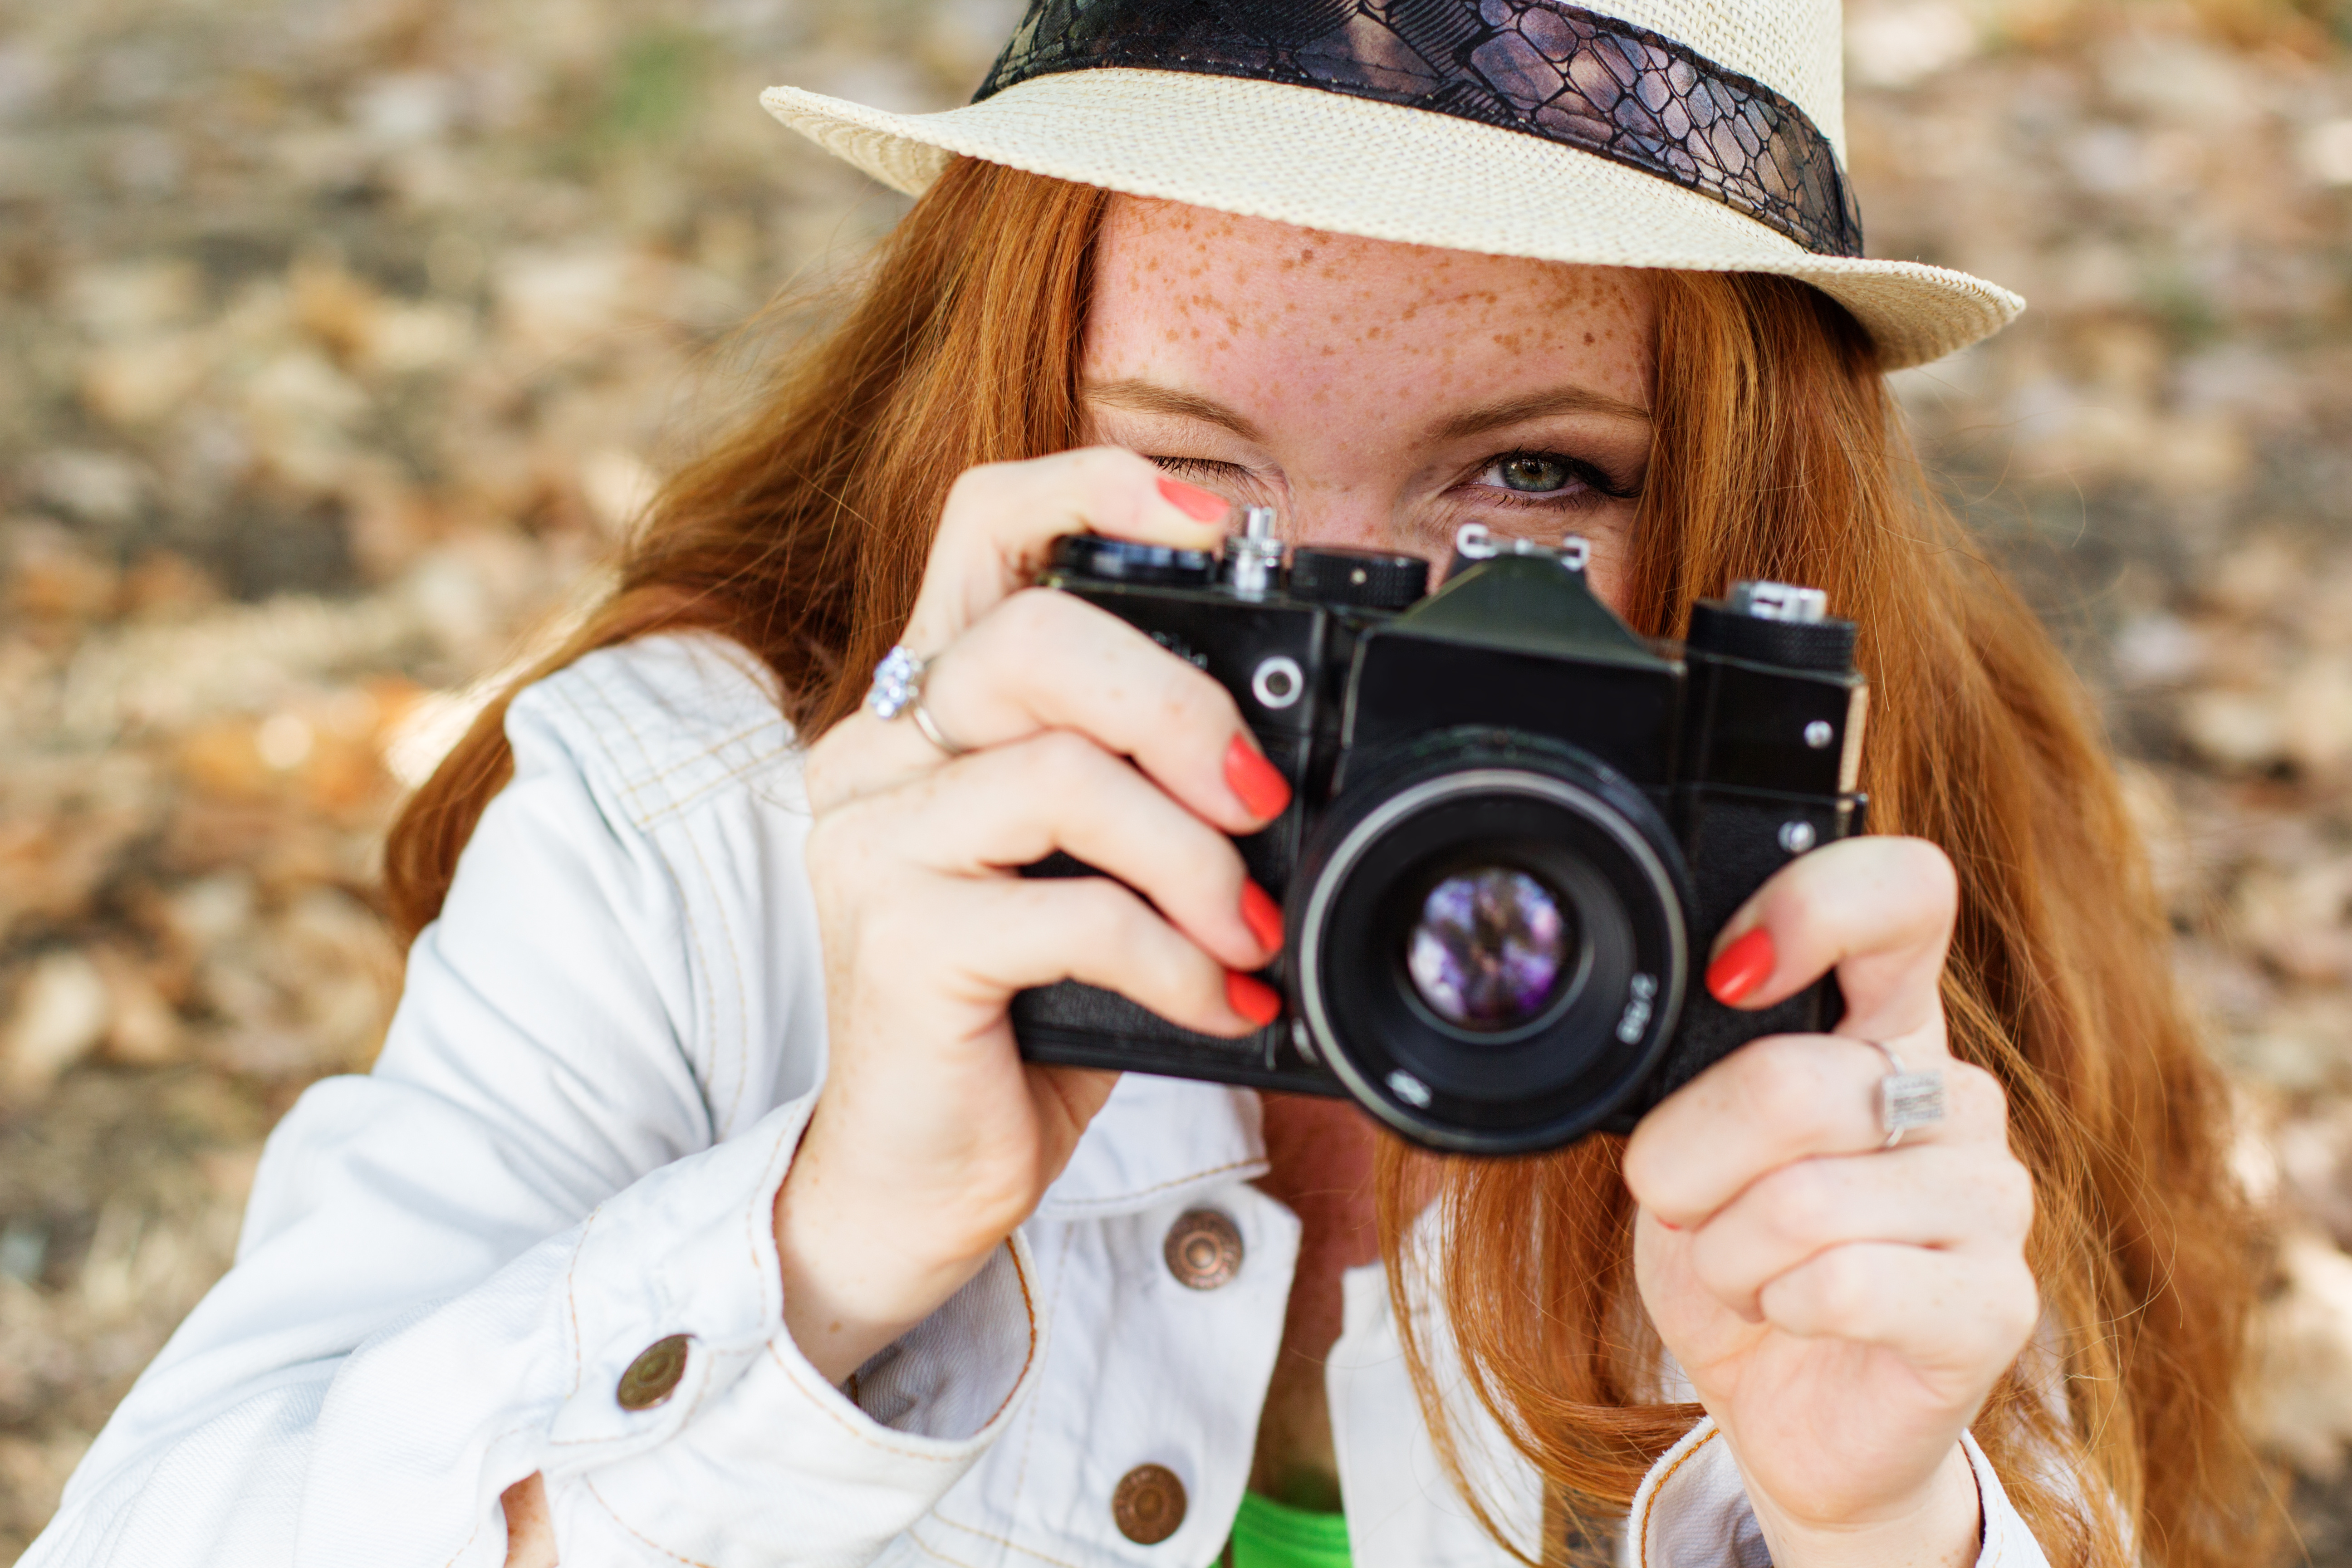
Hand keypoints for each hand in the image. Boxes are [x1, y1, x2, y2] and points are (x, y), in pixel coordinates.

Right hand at [777, 449, 1290, 1381]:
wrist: (918, 1176)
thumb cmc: (1013, 1015)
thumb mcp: (1080, 872)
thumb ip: (1131, 788)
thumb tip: (1277, 759)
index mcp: (923, 709)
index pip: (983, 524)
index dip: (1095, 484)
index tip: (1215, 518)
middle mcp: (875, 753)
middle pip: (1036, 638)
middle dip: (1181, 707)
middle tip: (1262, 797)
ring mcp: (871, 842)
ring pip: (1061, 776)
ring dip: (1193, 858)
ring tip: (1252, 928)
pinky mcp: (896, 941)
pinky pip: (1072, 913)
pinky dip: (1174, 959)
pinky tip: (1220, 1002)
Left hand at [1622, 838, 2036, 1567]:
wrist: (1788, 1410)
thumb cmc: (1740, 1251)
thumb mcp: (1693, 1136)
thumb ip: (1707, 1055)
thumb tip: (1711, 987)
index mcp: (1887, 1021)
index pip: (1903, 893)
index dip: (1812, 907)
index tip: (1731, 974)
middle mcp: (1956, 1093)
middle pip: (1790, 1081)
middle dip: (1686, 1162)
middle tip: (1689, 1204)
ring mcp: (1993, 1199)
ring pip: (1799, 1200)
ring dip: (1725, 1251)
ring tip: (1746, 1270)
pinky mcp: (1996, 1305)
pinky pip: (1837, 1285)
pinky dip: (1774, 1306)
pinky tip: (1792, 1316)